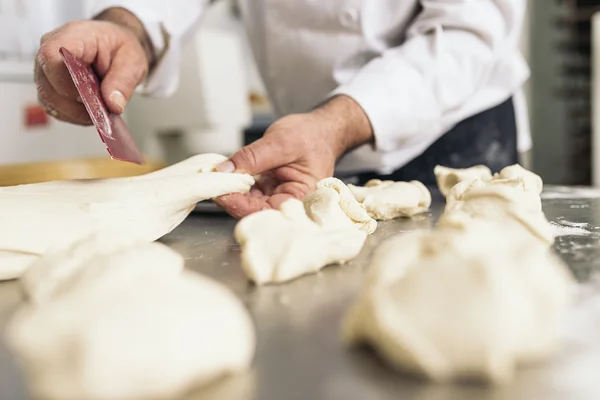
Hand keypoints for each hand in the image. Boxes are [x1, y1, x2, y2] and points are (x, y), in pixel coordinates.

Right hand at [35, 7, 154, 124]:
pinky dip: (73, 115)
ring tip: (98, 110)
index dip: (67, 83)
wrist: (114, 48)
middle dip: (76, 105)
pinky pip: (53, 107)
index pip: (52, 57)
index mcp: (73, 36)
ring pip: (48, 99)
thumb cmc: (119, 48)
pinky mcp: (48, 85)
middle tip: (101, 109)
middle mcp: (52, 49)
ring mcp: (46, 68)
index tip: (89, 96)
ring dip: (75, 113)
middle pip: (48, 85)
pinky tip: (89, 111)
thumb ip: (123, 82)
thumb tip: (113, 104)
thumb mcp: (133, 61)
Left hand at [215, 95, 373, 218]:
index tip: (220, 192)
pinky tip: (224, 174)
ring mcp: (277, 195)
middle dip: (232, 197)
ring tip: (215, 176)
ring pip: (248, 202)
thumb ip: (252, 157)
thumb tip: (224, 170)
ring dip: (231, 190)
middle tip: (211, 182)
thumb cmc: (312, 135)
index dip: (240, 204)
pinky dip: (235, 183)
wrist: (322, 128)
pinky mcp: (269, 187)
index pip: (266, 211)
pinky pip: (249, 191)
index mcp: (300, 198)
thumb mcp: (281, 142)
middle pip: (254, 210)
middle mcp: (288, 202)